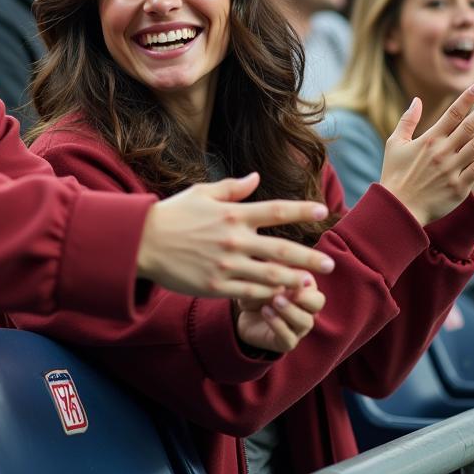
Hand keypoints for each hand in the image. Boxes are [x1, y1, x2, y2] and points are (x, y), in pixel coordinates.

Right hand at [136, 173, 333, 300]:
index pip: (275, 210)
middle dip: (310, 256)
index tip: (322, 211)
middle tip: (331, 263)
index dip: (301, 211)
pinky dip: (268, 294)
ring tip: (312, 284)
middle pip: (281, 248)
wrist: (141, 242)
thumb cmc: (172, 214)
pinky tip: (281, 296)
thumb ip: (232, 188)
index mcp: (232, 213)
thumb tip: (256, 177)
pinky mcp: (216, 285)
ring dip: (294, 279)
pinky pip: (249, 291)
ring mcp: (226, 264)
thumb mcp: (201, 193)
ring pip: (270, 274)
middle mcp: (234, 238)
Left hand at [235, 274, 328, 353]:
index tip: (296, 273)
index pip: (312, 281)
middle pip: (318, 302)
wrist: (243, 315)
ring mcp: (298, 326)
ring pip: (305, 321)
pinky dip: (278, 324)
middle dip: (306, 296)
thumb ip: (267, 265)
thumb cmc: (255, 289)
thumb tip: (271, 253)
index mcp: (303, 287)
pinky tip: (266, 312)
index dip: (305, 278)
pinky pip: (289, 338)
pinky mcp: (286, 341)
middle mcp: (305, 307)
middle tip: (292, 290)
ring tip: (275, 301)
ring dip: (291, 310)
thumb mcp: (258, 274)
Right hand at [380, 84, 473, 224]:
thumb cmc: (395, 173)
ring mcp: (451, 170)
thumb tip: (417, 100)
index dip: (466, 98)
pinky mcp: (459, 188)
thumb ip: (407, 120)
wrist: (399, 207)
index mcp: (428, 140)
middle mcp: (442, 152)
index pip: (452, 114)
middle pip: (469, 127)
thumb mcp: (394, 143)